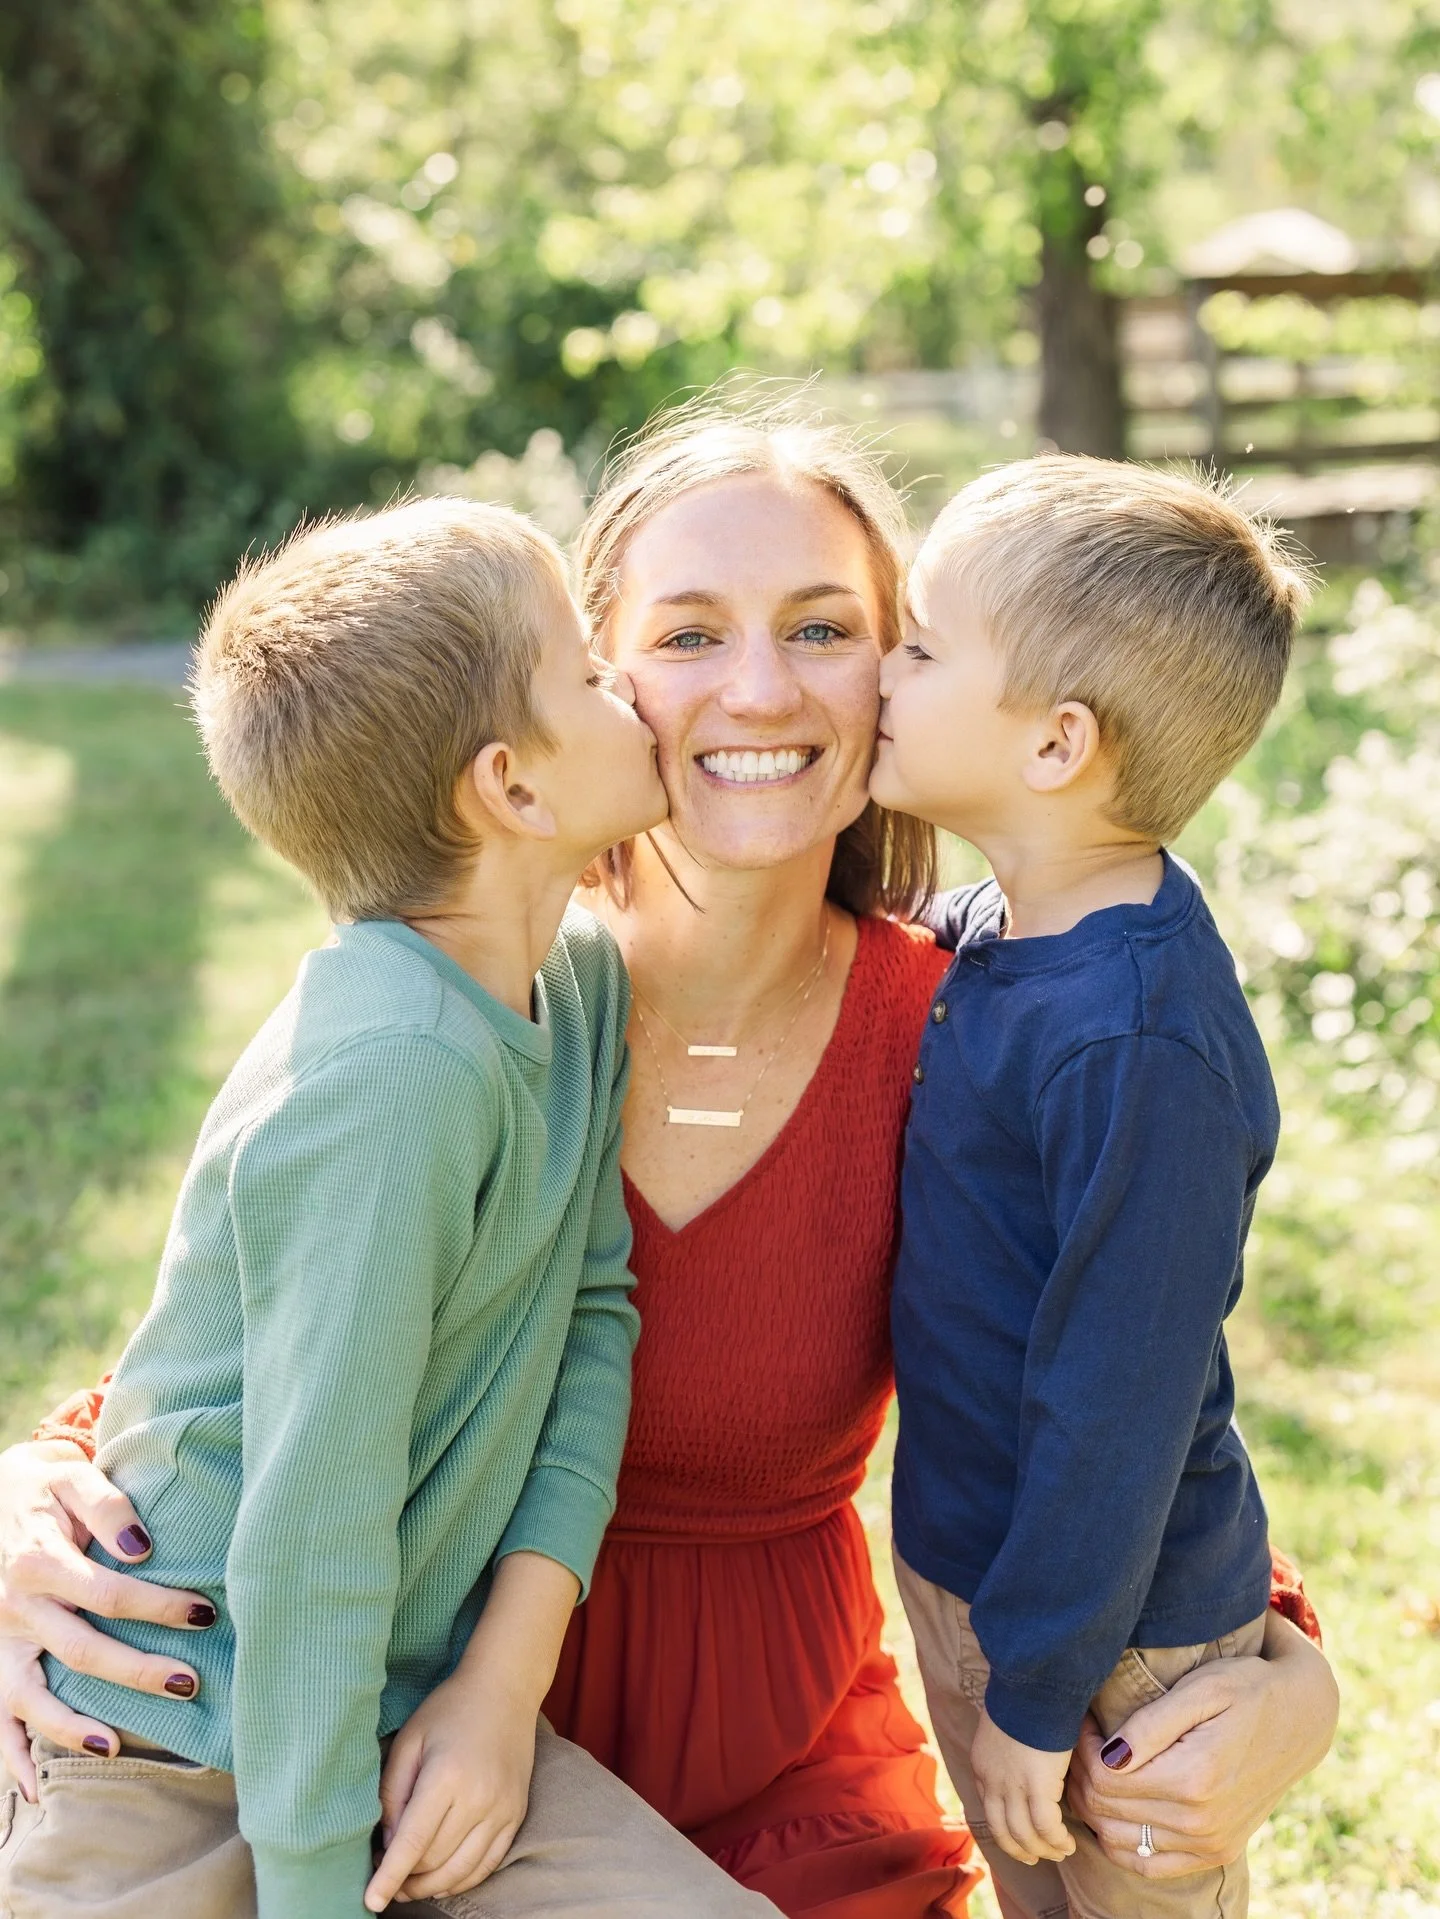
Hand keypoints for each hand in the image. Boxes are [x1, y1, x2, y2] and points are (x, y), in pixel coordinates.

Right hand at [0, 1440, 215, 1795]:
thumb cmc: (45, 1487)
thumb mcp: (73, 1478)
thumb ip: (109, 1507)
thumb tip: (141, 1548)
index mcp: (39, 1562)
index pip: (109, 1595)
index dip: (159, 1606)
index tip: (204, 1612)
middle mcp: (15, 1608)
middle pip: (82, 1651)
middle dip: (137, 1672)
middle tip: (189, 1683)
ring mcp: (0, 1640)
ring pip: (32, 1696)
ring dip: (69, 1727)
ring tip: (114, 1745)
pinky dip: (12, 1755)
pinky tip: (34, 1791)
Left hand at [363, 1550, 579, 1909]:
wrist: (505, 1688)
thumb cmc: (449, 1710)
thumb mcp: (409, 1741)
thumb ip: (393, 1793)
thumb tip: (389, 1844)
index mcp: (446, 1776)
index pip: (412, 1842)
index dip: (388, 1877)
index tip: (370, 1902)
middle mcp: (479, 1798)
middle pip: (434, 1861)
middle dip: (404, 1879)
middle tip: (384, 1875)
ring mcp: (503, 1809)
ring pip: (460, 1871)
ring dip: (431, 1887)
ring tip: (408, 1886)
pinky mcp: (516, 1815)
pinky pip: (487, 1865)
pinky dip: (461, 1880)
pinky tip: (441, 1878)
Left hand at [971, 1707, 1075, 1864]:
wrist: (1031, 1680)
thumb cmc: (1026, 1695)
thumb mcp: (1006, 1725)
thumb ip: (1010, 1747)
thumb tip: (1025, 1755)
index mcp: (981, 1764)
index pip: (990, 1809)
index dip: (1006, 1828)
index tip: (1020, 1837)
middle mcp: (992, 1780)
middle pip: (1002, 1831)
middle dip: (1021, 1850)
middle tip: (1037, 1858)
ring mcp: (1012, 1786)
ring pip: (1024, 1835)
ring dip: (1043, 1850)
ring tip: (1060, 1852)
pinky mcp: (1037, 1786)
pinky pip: (1047, 1828)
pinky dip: (1057, 1840)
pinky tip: (1068, 1842)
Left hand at [1066, 1612, 1338, 1878]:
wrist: (1305, 1719)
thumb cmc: (1249, 1689)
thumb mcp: (1203, 1688)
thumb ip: (1151, 1724)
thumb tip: (1107, 1756)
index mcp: (1195, 1779)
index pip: (1102, 1777)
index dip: (1079, 1747)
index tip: (1084, 1719)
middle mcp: (1201, 1823)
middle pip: (1104, 1810)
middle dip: (1080, 1774)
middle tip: (1083, 1740)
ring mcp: (1210, 1844)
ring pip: (1116, 1839)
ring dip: (1093, 1806)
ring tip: (1096, 1765)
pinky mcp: (1217, 1852)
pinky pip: (1147, 1864)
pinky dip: (1120, 1840)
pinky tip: (1118, 1806)